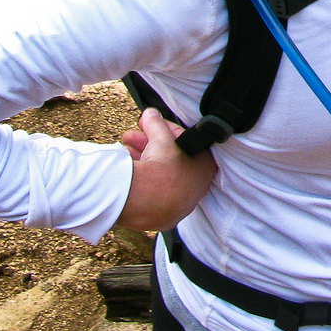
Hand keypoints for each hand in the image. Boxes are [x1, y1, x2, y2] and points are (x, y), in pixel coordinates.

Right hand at [116, 108, 216, 232]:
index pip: (185, 144)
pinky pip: (150, 192)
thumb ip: (157, 123)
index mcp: (205, 169)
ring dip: (141, 159)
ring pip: (158, 176)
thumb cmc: (164, 168)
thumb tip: (150, 113)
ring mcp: (178, 205)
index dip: (166, 131)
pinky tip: (126, 168)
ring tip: (125, 149)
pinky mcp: (160, 217)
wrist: (145, 202)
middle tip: (132, 137)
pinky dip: (139, 179)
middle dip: (149, 144)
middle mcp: (195, 190)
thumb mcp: (160, 138)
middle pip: (170, 160)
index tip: (152, 126)